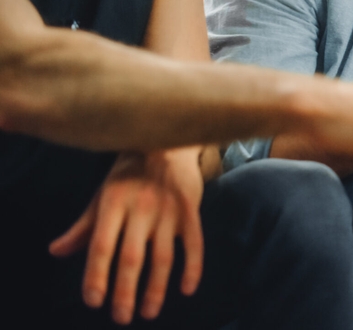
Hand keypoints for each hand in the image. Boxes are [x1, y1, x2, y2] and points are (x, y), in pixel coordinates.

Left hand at [50, 148, 203, 324]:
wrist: (168, 142)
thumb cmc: (129, 173)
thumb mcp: (103, 195)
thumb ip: (83, 226)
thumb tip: (56, 251)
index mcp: (114, 203)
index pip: (101, 246)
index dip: (96, 275)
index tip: (93, 301)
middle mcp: (141, 208)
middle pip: (132, 256)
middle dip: (126, 290)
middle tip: (122, 316)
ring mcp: (169, 210)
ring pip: (163, 256)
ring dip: (156, 287)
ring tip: (149, 312)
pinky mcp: (191, 210)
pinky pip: (194, 243)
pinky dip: (193, 267)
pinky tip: (187, 289)